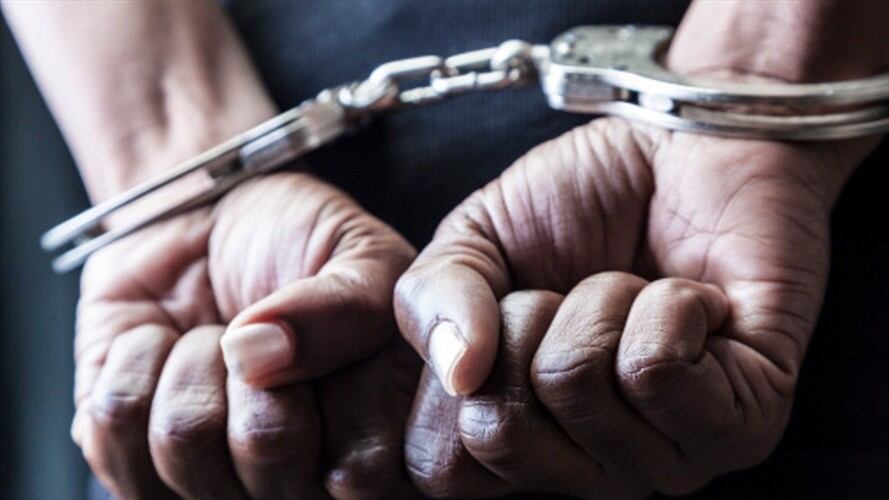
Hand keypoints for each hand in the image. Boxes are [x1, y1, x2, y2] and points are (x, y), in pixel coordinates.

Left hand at [73, 172, 418, 497]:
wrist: (213, 221)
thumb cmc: (301, 245)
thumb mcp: (363, 257)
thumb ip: (351, 310)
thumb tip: (261, 356)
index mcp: (367, 451)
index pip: (364, 474)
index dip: (351, 402)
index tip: (349, 355)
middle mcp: (291, 483)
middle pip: (272, 464)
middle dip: (266, 377)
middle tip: (270, 343)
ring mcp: (206, 480)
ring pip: (184, 443)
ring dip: (199, 361)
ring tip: (220, 339)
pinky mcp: (126, 454)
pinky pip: (114, 420)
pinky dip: (140, 355)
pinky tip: (169, 344)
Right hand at [395, 117, 880, 493]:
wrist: (690, 147)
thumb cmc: (584, 200)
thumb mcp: (475, 240)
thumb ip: (432, 301)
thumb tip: (458, 373)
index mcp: (521, 432)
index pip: (442, 466)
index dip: (443, 383)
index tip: (489, 310)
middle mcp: (586, 466)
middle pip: (497, 432)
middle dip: (522, 322)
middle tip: (567, 293)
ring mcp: (664, 458)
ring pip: (575, 385)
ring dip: (601, 301)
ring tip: (636, 289)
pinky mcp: (742, 427)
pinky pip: (654, 370)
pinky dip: (666, 304)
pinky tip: (694, 300)